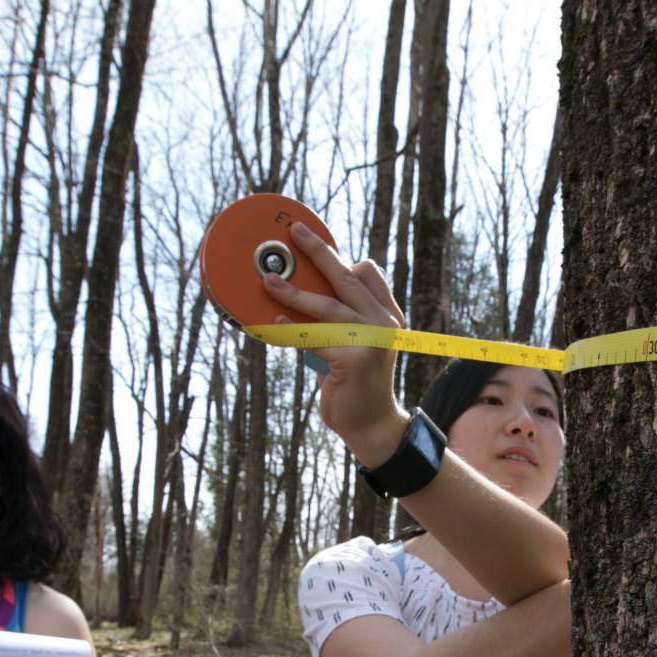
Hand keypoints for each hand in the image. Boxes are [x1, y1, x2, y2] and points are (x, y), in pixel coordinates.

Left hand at [263, 221, 408, 460]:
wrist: (371, 424)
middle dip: (318, 252)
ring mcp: (372, 341)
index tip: (313, 242)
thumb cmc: (355, 381)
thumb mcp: (356, 343)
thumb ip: (341, 317)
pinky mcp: (353, 360)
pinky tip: (274, 324)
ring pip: (327, 306)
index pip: (368, 272)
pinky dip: (292, 329)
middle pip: (347, 277)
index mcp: (387, 315)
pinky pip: (314, 337)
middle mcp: (384, 323)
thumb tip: (303, 291)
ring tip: (269, 282)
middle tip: (295, 232)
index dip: (340, 257)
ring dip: (294, 293)